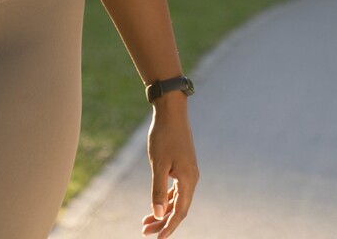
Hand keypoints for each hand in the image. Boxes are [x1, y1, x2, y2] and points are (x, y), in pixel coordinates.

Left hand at [141, 94, 197, 235]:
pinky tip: (157, 203)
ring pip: (177, 199)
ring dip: (163, 211)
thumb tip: (159, 215)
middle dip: (162, 221)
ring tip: (146, 221)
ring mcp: (188, 172)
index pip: (180, 212)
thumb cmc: (164, 136)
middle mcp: (191, 179)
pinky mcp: (183, 166)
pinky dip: (166, 198)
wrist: (171, 111)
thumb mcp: (158, 164)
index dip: (169, 228)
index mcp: (188, 181)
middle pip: (178, 208)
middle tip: (144, 231)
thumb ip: (158, 190)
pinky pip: (176, 189)